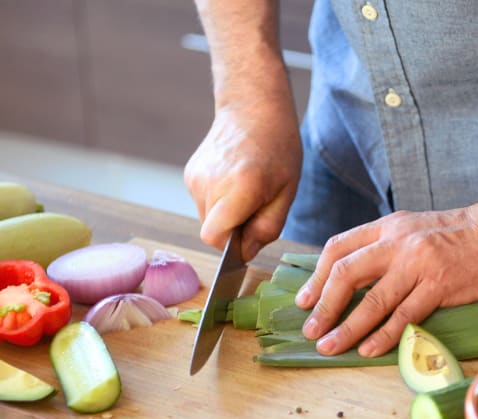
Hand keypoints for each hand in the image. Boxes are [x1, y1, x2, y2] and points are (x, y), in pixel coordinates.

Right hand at [184, 99, 301, 261]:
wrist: (252, 108)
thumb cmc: (277, 148)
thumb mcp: (287, 192)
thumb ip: (267, 227)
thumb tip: (245, 253)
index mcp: (239, 188)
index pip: (215, 238)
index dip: (231, 246)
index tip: (248, 237)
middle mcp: (211, 183)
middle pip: (211, 232)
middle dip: (232, 230)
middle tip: (254, 208)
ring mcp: (196, 178)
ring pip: (207, 219)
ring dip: (225, 216)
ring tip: (244, 192)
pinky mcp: (190, 175)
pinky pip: (203, 204)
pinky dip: (217, 203)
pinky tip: (232, 182)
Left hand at [295, 197, 477, 356]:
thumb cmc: (459, 235)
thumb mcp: (412, 229)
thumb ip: (382, 248)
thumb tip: (350, 281)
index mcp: (387, 227)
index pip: (337, 248)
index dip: (316, 278)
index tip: (304, 302)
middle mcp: (397, 242)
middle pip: (345, 273)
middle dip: (323, 306)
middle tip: (311, 330)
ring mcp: (418, 263)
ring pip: (372, 300)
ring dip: (346, 328)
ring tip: (329, 347)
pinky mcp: (440, 284)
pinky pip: (404, 315)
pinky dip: (383, 336)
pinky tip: (368, 350)